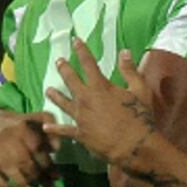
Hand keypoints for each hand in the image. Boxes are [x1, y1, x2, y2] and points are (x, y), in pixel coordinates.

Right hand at [0, 108, 61, 186]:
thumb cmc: (19, 126)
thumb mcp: (35, 120)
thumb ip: (49, 129)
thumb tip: (56, 148)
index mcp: (22, 127)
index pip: (38, 149)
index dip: (48, 165)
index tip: (56, 177)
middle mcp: (8, 138)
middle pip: (26, 162)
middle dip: (39, 177)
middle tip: (48, 186)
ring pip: (11, 169)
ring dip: (23, 183)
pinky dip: (3, 186)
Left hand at [43, 38, 155, 168]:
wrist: (133, 145)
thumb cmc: (139, 117)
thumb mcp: (140, 90)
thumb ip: (130, 71)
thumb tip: (125, 51)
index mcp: (100, 87)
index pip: (88, 63)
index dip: (81, 51)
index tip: (75, 41)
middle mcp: (86, 99)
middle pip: (71, 80)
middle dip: (64, 69)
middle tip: (58, 61)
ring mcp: (81, 117)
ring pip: (63, 103)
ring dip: (55, 95)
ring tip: (48, 89)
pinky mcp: (80, 133)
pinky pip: (64, 130)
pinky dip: (54, 129)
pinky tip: (46, 127)